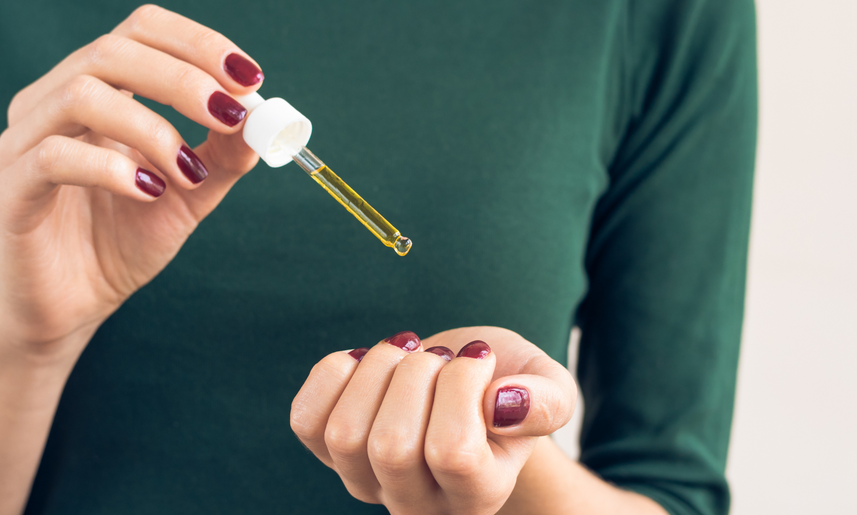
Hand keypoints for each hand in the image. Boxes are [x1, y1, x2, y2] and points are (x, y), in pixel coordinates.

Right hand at [0, 4, 262, 362]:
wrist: (74, 306)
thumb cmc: (123, 239)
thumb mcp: (191, 193)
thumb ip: (224, 155)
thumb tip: (262, 117)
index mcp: (97, 89)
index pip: (141, 31)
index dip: (197, 44)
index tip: (249, 78)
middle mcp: (52, 102)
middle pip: (112, 51)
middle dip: (182, 79)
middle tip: (229, 115)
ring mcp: (24, 142)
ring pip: (82, 94)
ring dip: (152, 127)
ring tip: (188, 170)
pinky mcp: (10, 190)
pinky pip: (54, 156)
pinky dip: (112, 169)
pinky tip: (149, 192)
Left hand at [291, 326, 576, 514]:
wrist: (464, 383)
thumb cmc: (507, 387)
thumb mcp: (550, 387)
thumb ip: (547, 402)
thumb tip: (503, 404)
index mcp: (480, 495)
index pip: (452, 452)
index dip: (462, 386)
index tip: (480, 359)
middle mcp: (419, 504)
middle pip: (391, 447)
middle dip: (417, 375)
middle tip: (440, 359)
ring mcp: (367, 483)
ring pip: (345, 435)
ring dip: (377, 369)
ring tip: (408, 356)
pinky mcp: (328, 452)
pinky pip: (306, 420)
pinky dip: (334, 374)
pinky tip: (365, 363)